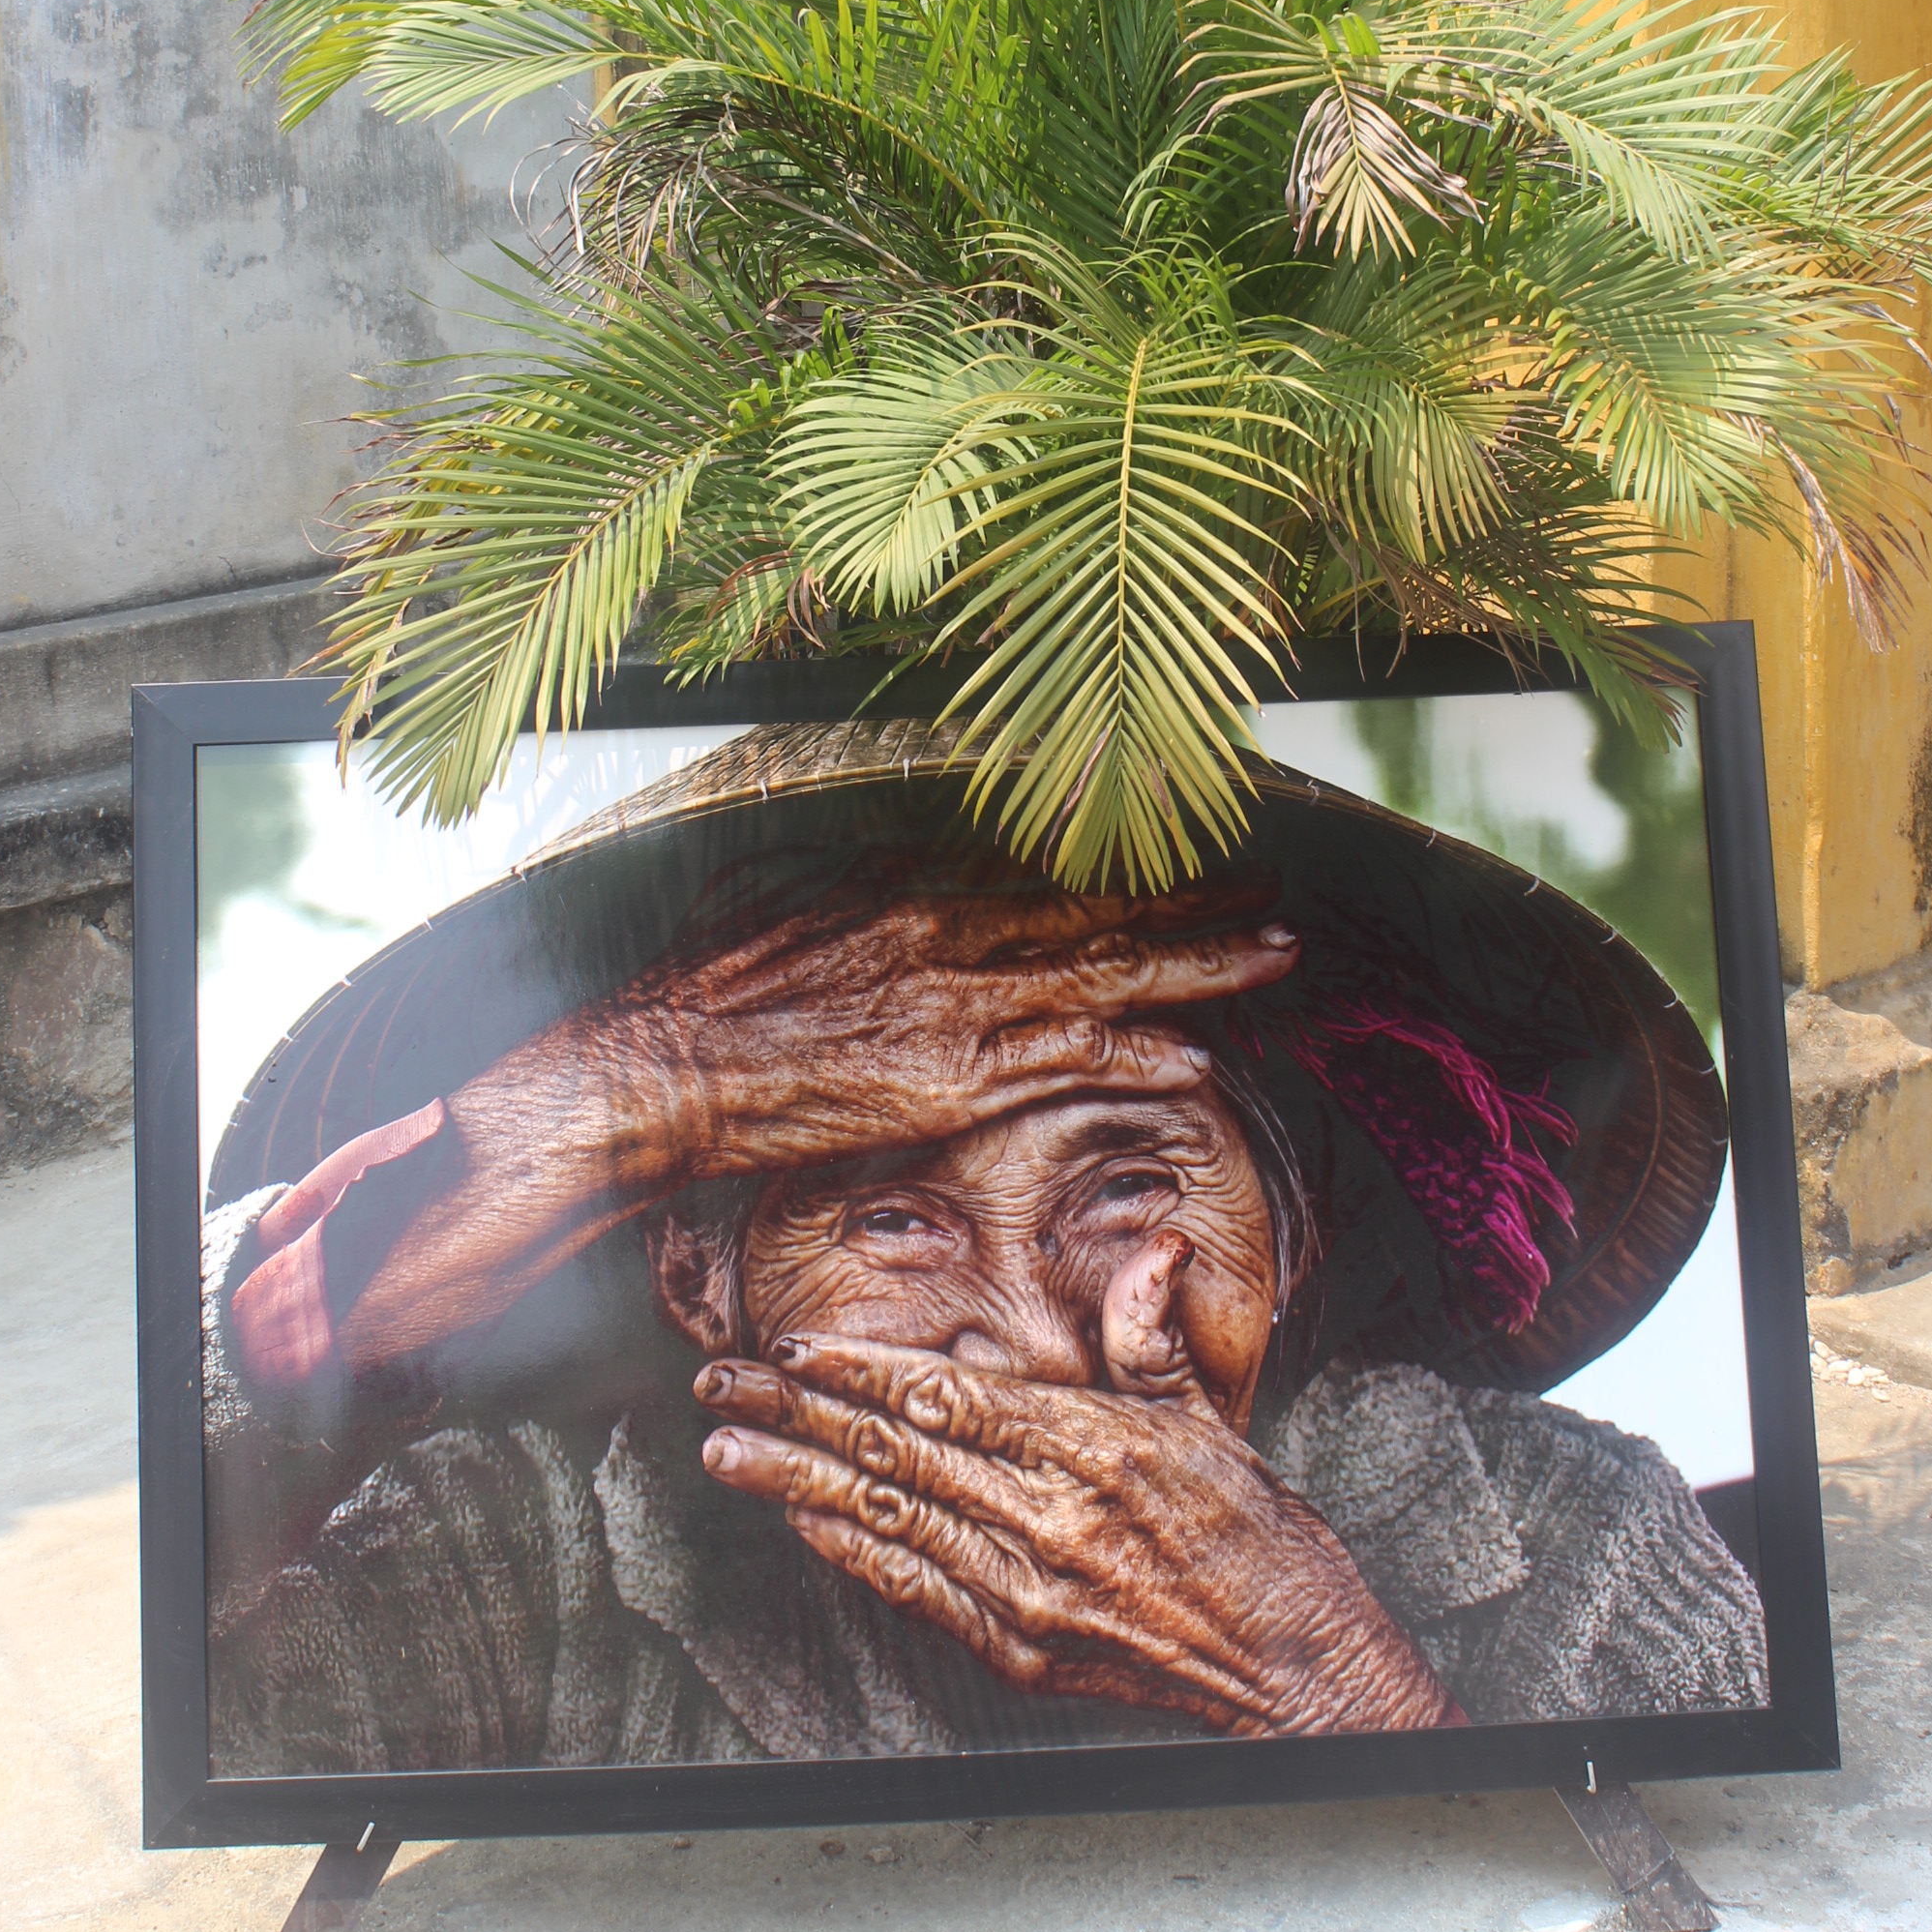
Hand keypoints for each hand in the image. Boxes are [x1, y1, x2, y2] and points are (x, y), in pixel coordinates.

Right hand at [335, 880, 1294, 1368]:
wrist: (658, 1066)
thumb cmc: (705, 1000)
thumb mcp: (782, 911)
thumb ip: (849, 901)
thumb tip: (883, 886)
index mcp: (903, 889)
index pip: (1036, 873)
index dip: (1119, 868)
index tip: (1179, 856)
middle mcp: (942, 930)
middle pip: (1093, 911)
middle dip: (1190, 904)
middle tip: (1270, 890)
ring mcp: (952, 1002)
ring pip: (1104, 978)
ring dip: (1198, 967)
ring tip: (1273, 957)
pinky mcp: (950, 1075)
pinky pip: (1068, 1061)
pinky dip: (1137, 1055)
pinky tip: (1198, 1058)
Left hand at [693, 1238, 1452, 1736]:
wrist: (1293, 1664)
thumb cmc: (1255, 1534)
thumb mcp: (1209, 1417)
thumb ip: (1153, 1336)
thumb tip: (1158, 1249)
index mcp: (1092, 1450)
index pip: (952, 1399)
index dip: (863, 1372)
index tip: (793, 1350)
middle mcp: (1049, 1522)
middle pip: (898, 1456)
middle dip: (796, 1418)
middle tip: (720, 1386)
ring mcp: (1028, 1594)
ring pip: (888, 1522)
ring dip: (796, 1485)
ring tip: (726, 1453)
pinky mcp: (1021, 1650)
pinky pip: (916, 1592)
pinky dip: (853, 1554)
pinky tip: (802, 1524)